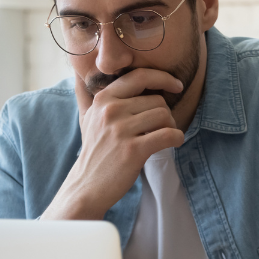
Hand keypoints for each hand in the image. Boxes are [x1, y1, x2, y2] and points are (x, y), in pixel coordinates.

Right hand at [41, 69, 184, 219]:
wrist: (86, 186)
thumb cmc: (94, 151)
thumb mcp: (88, 118)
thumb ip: (91, 95)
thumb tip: (81, 73)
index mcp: (103, 99)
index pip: (139, 76)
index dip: (163, 77)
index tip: (176, 85)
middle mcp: (111, 110)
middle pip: (157, 100)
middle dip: (166, 114)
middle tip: (161, 128)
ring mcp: (121, 130)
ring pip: (164, 115)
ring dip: (172, 126)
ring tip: (164, 137)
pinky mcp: (133, 150)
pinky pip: (168, 134)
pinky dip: (177, 138)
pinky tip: (174, 142)